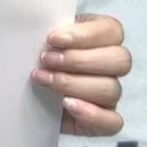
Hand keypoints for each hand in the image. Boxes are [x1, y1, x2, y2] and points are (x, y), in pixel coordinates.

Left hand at [30, 13, 129, 135]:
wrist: (27, 92)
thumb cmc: (40, 57)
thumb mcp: (44, 38)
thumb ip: (52, 30)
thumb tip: (44, 24)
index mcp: (103, 36)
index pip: (112, 31)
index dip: (84, 35)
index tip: (52, 38)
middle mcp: (112, 65)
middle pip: (119, 60)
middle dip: (79, 60)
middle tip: (47, 60)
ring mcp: (110, 93)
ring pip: (112, 89)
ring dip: (74, 84)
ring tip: (45, 80)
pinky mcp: (104, 120)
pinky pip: (113, 122)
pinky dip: (92, 114)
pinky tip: (67, 104)